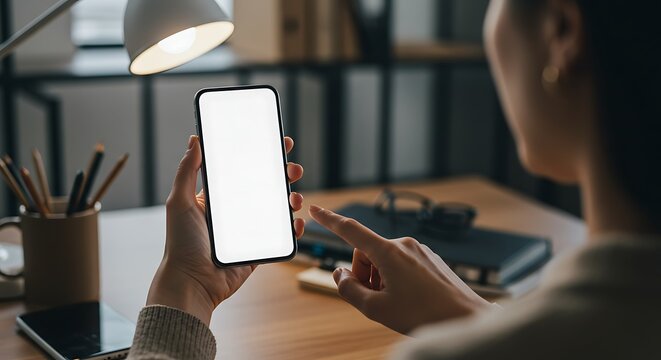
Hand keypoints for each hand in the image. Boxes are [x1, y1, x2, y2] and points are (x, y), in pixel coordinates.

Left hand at [147, 135, 304, 324]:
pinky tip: (296, 222)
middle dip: (283, 174)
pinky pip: (281, 237)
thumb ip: (187, 170)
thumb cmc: (181, 243)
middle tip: (292, 168)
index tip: (277, 143)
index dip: (260, 155)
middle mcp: (235, 212)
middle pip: (266, 186)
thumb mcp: (179, 202)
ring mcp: (249, 231)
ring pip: (277, 209)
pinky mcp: (258, 250)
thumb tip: (195, 139)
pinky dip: (293, 229)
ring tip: (295, 198)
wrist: (192, 283)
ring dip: (292, 199)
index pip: (243, 170)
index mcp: (218, 198)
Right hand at [309, 205, 491, 333]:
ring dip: (381, 279)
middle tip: (375, 299)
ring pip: (384, 260)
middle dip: (363, 274)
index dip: (329, 220)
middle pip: (366, 253)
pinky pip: (402, 264)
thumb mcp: (376, 308)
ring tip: (396, 302)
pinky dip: (396, 279)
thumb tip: (340, 274)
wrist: (466, 318)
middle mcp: (405, 244)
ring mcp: (420, 250)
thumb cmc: (423, 315)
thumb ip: (349, 289)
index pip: (351, 230)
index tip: (315, 210)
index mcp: (389, 251)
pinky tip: (410, 299)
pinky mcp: (430, 258)